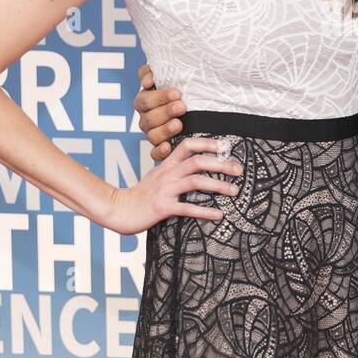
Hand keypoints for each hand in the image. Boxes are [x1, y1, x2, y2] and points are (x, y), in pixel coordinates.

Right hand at [104, 135, 242, 234]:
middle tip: (239, 170)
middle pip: (197, 161)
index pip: (188, 145)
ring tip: (234, 191)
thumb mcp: (157, 176)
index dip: (207, 143)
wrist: (119, 210)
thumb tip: (196, 166)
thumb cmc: (141, 194)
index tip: (225, 146)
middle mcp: (167, 174)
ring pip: (195, 181)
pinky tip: (219, 214)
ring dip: (218, 185)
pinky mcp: (163, 208)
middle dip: (221, 164)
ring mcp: (165, 190)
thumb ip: (174, 169)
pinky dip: (205, 211)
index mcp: (167, 164)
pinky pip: (187, 208)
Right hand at [134, 62, 187, 160]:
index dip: (153, 92)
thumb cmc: (192, 95)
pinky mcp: (160, 148)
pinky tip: (169, 146)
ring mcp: (152, 133)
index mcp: (148, 98)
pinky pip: (155, 152)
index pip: (145, 94)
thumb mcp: (184, 80)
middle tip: (181, 105)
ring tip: (178, 124)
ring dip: (164, 129)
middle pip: (147, 113)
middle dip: (164, 108)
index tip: (165, 87)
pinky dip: (160, 150)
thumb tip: (155, 70)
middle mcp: (147, 115)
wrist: (204, 116)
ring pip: (151, 133)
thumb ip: (169, 71)